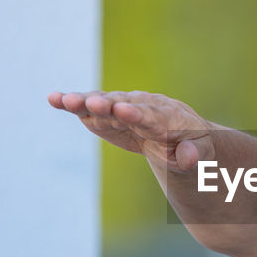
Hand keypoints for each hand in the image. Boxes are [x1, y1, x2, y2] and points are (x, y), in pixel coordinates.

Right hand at [48, 90, 214, 173]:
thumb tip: (187, 157)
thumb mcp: (201, 153)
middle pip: (124, 106)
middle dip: (109, 106)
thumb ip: (193, 155)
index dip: (138, 115)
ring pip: (105, 105)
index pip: (152, 117)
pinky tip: (54, 99)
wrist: (180, 132)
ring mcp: (125, 108)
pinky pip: (91, 108)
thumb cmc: (193, 144)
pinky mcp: (109, 114)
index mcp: (168, 119)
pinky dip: (74, 104)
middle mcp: (145, 107)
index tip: (124, 111)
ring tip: (65, 100)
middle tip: (93, 103)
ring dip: (86, 103)